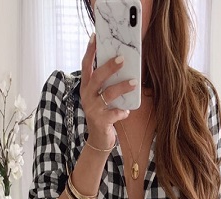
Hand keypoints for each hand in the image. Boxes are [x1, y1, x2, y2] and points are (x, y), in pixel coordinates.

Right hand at [81, 34, 135, 150]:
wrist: (98, 140)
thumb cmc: (103, 114)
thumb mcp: (101, 98)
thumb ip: (106, 85)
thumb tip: (122, 68)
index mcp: (86, 88)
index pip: (86, 66)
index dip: (90, 52)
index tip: (95, 38)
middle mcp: (87, 96)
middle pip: (97, 78)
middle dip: (109, 67)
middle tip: (122, 59)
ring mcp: (93, 109)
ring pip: (108, 94)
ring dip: (122, 87)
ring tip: (134, 83)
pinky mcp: (101, 121)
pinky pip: (114, 113)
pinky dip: (122, 112)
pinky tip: (126, 112)